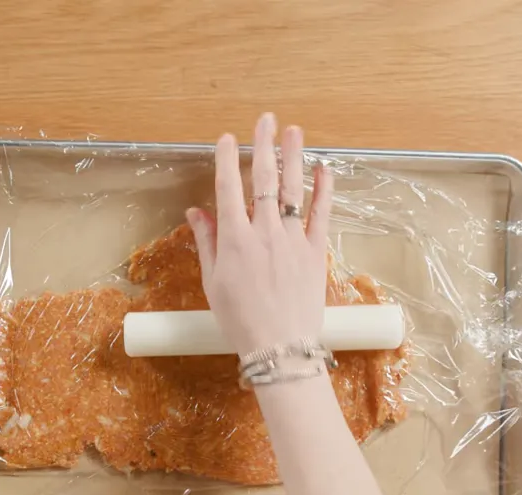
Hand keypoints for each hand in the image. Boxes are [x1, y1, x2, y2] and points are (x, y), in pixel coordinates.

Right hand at [186, 113, 333, 355]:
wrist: (279, 347)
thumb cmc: (240, 319)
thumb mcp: (213, 282)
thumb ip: (207, 242)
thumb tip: (196, 212)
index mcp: (235, 240)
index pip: (229, 188)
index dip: (228, 159)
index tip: (228, 139)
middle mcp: (265, 233)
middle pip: (265, 180)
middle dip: (264, 146)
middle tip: (265, 120)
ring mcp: (293, 240)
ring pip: (295, 190)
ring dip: (294, 157)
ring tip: (294, 131)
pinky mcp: (316, 252)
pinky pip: (321, 214)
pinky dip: (324, 190)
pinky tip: (324, 169)